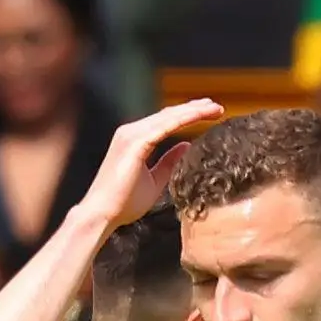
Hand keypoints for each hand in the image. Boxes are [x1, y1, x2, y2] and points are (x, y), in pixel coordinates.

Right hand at [78, 99, 225, 229]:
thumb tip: (186, 145)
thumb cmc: (124, 202)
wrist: (102, 214)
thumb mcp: (155, 180)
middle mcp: (131, 132)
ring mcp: (131, 135)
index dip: (188, 115)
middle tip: (218, 106)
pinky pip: (164, 127)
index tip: (210, 113)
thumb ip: (169, 163)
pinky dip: (183, 119)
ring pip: (168, 116)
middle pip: (169, 114)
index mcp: (136, 139)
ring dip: (192, 110)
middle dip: (194, 108)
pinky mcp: (134, 143)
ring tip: (214, 108)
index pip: (166, 121)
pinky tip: (199, 116)